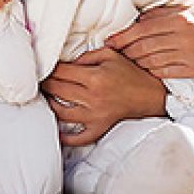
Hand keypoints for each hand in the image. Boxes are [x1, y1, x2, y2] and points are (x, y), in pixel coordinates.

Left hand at [42, 48, 166, 144]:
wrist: (153, 95)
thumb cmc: (131, 73)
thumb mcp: (110, 55)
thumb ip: (86, 56)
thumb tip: (66, 63)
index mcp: (95, 77)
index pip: (61, 72)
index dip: (49, 68)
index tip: (44, 67)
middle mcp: (93, 97)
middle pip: (57, 90)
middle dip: (46, 83)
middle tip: (41, 80)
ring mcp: (95, 115)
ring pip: (61, 112)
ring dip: (49, 104)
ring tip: (45, 97)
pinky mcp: (100, 127)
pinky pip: (80, 138)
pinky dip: (66, 137)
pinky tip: (57, 131)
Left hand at [107, 6, 193, 78]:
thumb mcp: (184, 11)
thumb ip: (159, 14)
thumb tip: (135, 20)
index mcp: (177, 20)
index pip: (141, 29)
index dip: (122, 38)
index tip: (110, 43)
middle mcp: (182, 37)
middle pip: (143, 46)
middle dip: (126, 52)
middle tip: (116, 54)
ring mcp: (188, 54)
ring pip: (151, 61)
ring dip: (136, 63)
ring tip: (128, 62)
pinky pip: (165, 72)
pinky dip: (152, 71)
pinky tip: (145, 70)